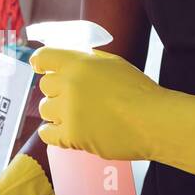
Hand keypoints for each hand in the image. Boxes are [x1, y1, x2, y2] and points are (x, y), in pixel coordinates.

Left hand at [29, 47, 194, 194]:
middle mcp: (68, 85)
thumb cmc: (139, 91)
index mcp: (78, 64)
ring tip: (74, 116)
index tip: (42, 68)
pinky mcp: (71, 136)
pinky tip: (60, 132)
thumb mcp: (114, 64)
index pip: (43, 57)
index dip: (41, 63)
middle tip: (72, 97)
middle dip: (56, 90)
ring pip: (45, 110)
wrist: (153, 121)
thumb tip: (72, 61)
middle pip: (45, 86)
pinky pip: (47, 134)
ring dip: (56, 112)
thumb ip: (89, 61)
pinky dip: (52, 133)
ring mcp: (68, 112)